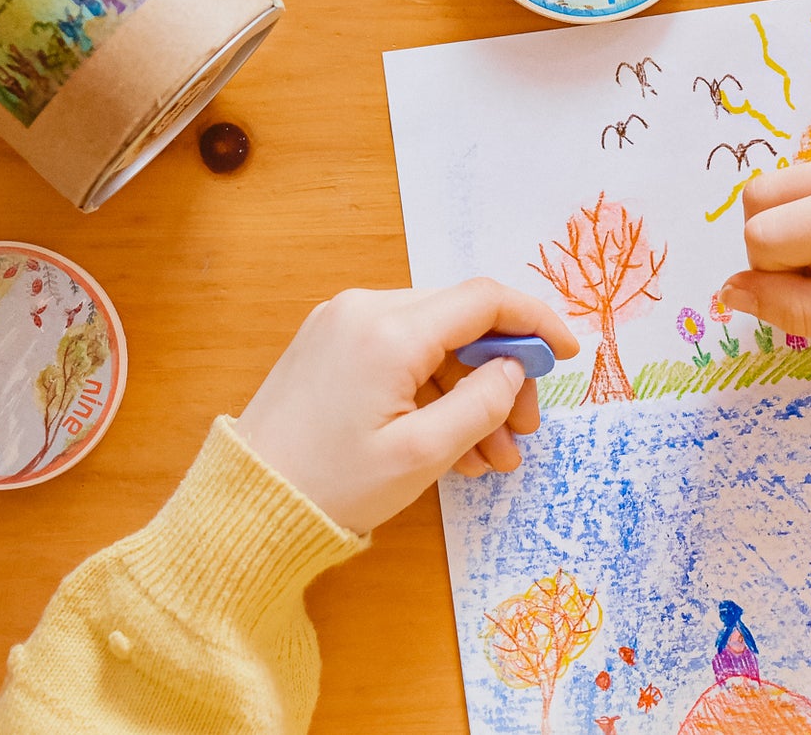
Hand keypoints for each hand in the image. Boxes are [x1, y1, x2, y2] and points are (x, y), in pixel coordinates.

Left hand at [233, 279, 580, 532]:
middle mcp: (364, 310)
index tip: (566, 355)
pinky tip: (452, 445)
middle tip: (523, 434)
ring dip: (468, 393)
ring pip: (432, 344)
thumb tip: (514, 370)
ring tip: (490, 458)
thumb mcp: (422, 454)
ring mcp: (341, 325)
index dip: (535, 322)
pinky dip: (432, 392)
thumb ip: (481, 403)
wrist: (243, 510)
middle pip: (460, 322)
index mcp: (389, 330)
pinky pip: (399, 356)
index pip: (484, 300)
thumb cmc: (331, 485)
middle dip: (501, 374)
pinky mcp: (328, 347)